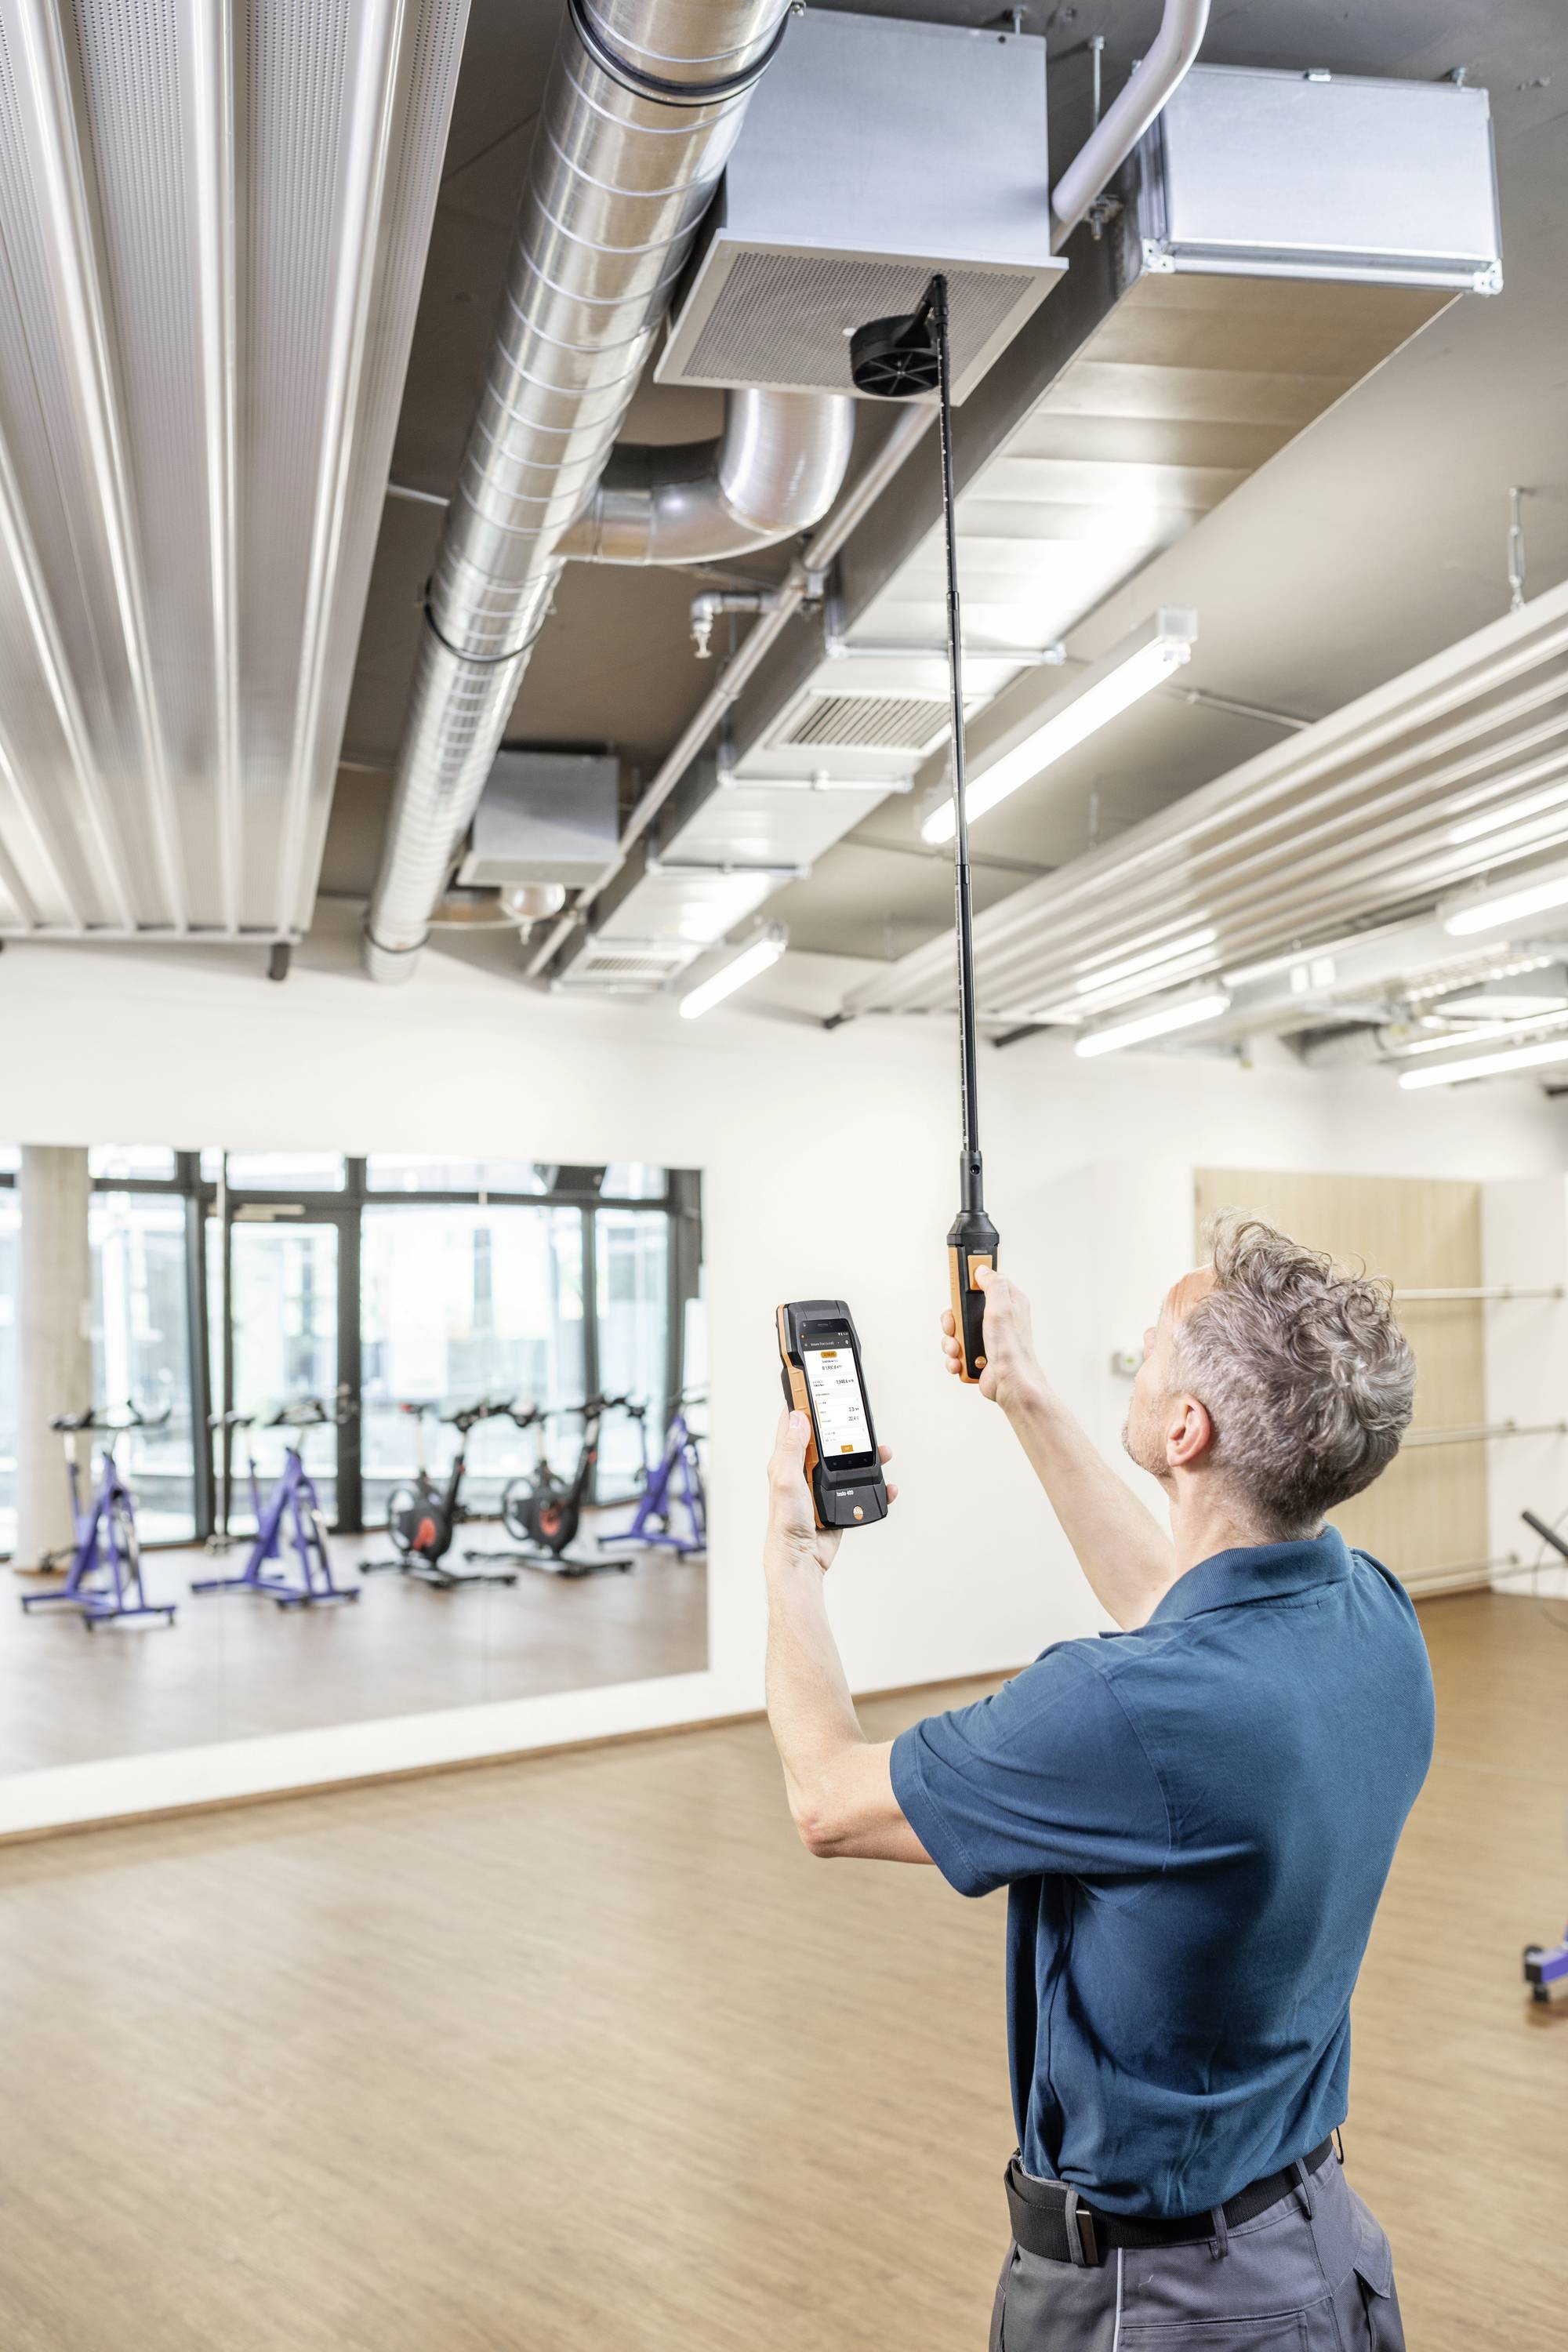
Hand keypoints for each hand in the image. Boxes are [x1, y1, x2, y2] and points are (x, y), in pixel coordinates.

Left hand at [766, 1409, 895, 1574]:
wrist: (802, 1557)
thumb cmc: (786, 1522)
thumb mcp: (785, 1479)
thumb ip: (791, 1449)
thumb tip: (797, 1417)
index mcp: (788, 1460)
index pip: (793, 1424)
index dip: (802, 1403)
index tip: (813, 1385)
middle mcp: (804, 1470)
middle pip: (828, 1440)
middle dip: (846, 1427)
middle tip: (860, 1417)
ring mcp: (823, 1486)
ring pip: (848, 1462)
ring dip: (867, 1456)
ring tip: (882, 1451)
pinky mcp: (838, 1501)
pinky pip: (861, 1488)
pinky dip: (876, 1485)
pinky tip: (886, 1484)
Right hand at [939, 1265, 1043, 1413]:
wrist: (1011, 1385)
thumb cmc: (1013, 1351)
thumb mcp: (1002, 1309)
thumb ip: (993, 1284)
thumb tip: (983, 1270)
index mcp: (1007, 1303)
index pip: (984, 1283)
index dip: (968, 1284)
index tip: (957, 1286)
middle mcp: (997, 1319)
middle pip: (962, 1309)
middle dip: (953, 1321)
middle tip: (954, 1328)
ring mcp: (986, 1337)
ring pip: (956, 1332)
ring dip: (951, 1342)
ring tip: (958, 1350)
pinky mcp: (977, 1354)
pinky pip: (956, 1351)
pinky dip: (955, 1358)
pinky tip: (961, 1362)